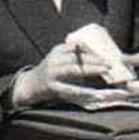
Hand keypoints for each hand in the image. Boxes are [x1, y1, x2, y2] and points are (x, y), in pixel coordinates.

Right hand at [11, 40, 127, 108]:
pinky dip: (85, 92)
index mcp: (58, 51)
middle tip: (110, 63)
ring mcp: (52, 73)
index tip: (104, 54)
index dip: (91, 49)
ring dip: (92, 70)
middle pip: (78, 57)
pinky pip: (71, 89)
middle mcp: (54, 59)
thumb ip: (74, 58)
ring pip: (75, 69)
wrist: (29, 86)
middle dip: (96, 60)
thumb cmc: (50, 74)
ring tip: (106, 71)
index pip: (77, 45)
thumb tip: (99, 59)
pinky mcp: (52, 86)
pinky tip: (96, 94)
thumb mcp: (59, 60)